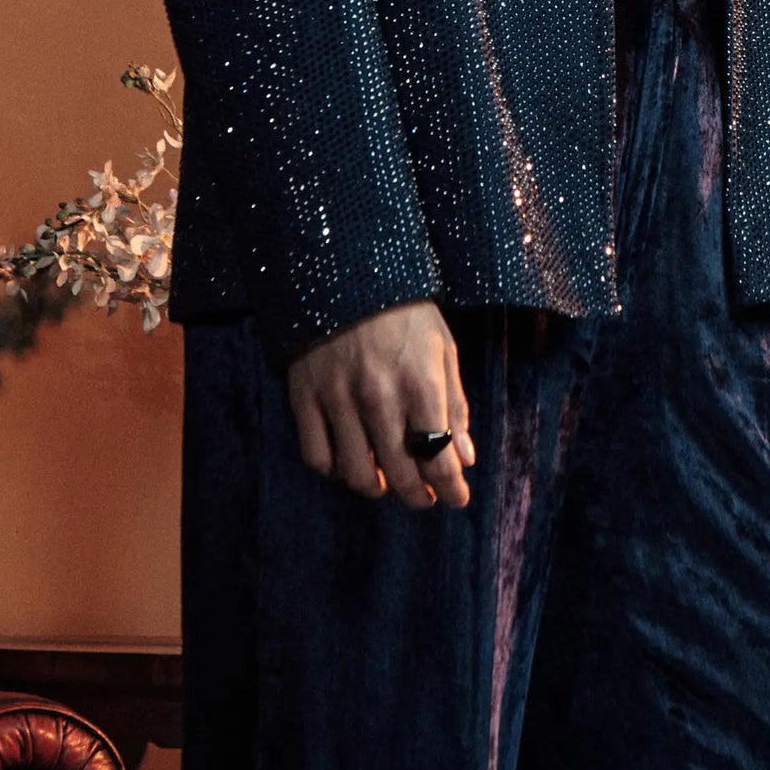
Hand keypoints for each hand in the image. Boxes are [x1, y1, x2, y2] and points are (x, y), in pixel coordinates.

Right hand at [287, 299, 475, 511]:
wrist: (345, 270)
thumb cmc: (405, 311)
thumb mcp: (442, 349)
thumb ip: (455, 406)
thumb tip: (464, 458)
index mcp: (420, 383)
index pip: (439, 458)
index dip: (452, 489)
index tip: (458, 499)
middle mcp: (379, 396)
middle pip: (400, 474)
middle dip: (419, 497)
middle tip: (426, 498)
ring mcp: (337, 399)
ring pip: (356, 473)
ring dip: (376, 489)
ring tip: (387, 483)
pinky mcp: (305, 397)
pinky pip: (316, 456)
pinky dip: (334, 470)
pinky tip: (349, 462)